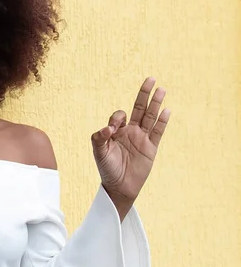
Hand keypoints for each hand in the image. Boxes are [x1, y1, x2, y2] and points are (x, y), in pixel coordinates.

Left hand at [91, 77, 170, 203]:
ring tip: (162, 89)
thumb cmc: (107, 168)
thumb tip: (108, 128)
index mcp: (116, 131)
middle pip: (139, 108)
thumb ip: (99, 138)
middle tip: (150, 79)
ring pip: (150, 117)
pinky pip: (158, 132)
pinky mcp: (151, 148)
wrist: (119, 187)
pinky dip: (162, 122)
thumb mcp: (98, 152)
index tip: (111, 130)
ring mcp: (142, 139)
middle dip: (144, 94)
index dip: (116, 118)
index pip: (120, 116)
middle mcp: (130, 131)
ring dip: (156, 104)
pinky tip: (167, 110)